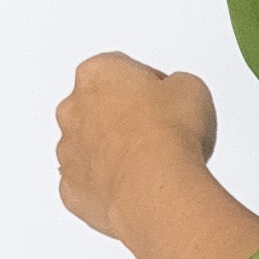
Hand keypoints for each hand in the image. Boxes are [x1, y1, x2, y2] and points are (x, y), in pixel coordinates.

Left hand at [56, 52, 217, 242]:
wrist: (156, 187)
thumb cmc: (167, 136)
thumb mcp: (191, 88)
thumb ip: (174, 85)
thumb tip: (176, 97)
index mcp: (97, 73)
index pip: (120, 69)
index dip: (148, 86)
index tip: (164, 99)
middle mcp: (73, 109)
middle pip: (96, 107)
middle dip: (122, 118)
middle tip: (156, 132)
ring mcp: (68, 151)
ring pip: (88, 147)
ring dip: (112, 152)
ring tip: (149, 164)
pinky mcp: (71, 189)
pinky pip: (88, 184)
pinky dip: (106, 186)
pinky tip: (133, 187)